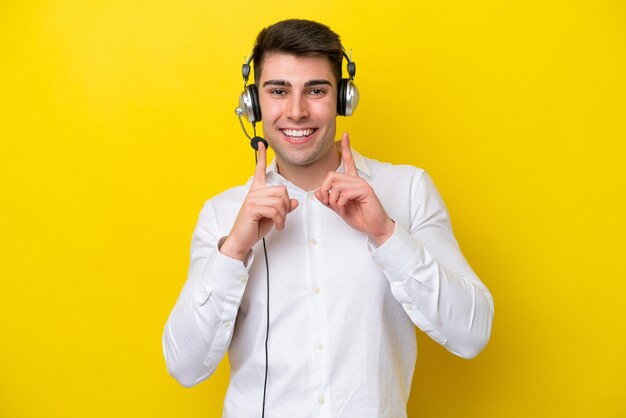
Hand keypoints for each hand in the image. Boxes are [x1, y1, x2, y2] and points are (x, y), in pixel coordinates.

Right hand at [220, 143, 298, 260]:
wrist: (242, 240)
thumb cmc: (254, 228)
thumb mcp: (273, 216)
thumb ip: (283, 207)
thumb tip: (295, 202)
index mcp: (257, 192)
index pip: (259, 171)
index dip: (261, 157)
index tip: (262, 144)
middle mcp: (254, 193)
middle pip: (282, 190)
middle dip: (286, 205)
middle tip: (282, 217)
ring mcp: (252, 199)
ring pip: (280, 201)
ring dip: (283, 216)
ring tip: (278, 223)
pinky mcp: (253, 208)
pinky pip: (275, 210)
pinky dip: (280, 220)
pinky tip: (277, 226)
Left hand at [315, 132, 394, 246]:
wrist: (374, 227)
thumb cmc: (361, 217)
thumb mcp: (339, 208)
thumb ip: (329, 200)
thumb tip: (318, 192)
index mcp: (351, 182)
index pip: (348, 161)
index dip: (346, 148)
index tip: (346, 134)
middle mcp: (356, 180)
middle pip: (332, 176)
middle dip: (326, 191)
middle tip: (329, 202)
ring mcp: (361, 184)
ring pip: (336, 186)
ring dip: (334, 201)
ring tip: (342, 208)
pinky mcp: (365, 190)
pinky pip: (344, 193)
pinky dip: (341, 204)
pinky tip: (347, 208)